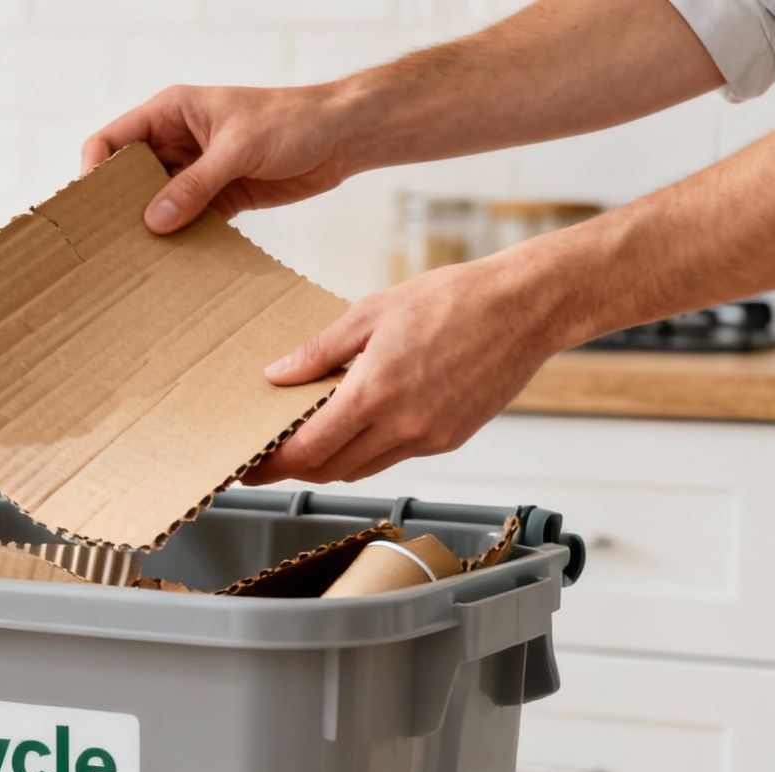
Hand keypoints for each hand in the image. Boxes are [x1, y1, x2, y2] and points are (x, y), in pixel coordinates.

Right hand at [83, 83, 362, 232]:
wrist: (342, 136)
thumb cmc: (293, 121)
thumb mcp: (239, 148)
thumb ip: (195, 184)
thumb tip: (154, 221)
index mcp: (170, 114)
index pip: (112, 141)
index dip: (94, 172)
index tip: (92, 207)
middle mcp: (176, 142)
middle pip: (128, 179)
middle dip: (119, 208)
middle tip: (108, 244)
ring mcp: (195, 172)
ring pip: (156, 205)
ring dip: (150, 229)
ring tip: (137, 259)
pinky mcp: (218, 197)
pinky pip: (186, 222)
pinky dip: (180, 240)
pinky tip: (173, 262)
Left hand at [246, 258, 569, 484]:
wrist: (526, 307)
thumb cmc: (453, 300)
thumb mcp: (372, 313)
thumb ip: (319, 351)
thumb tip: (277, 375)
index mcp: (375, 392)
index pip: (309, 449)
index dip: (273, 465)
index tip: (249, 469)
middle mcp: (402, 426)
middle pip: (330, 468)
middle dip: (294, 469)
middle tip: (268, 460)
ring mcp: (429, 437)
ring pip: (361, 469)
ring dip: (329, 464)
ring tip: (306, 445)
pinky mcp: (450, 439)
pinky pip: (393, 457)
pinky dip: (366, 452)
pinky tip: (357, 429)